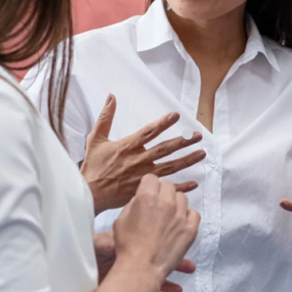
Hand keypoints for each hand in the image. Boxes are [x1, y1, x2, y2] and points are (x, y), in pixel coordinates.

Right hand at [81, 96, 205, 214]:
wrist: (89, 194)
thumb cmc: (92, 166)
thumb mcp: (96, 139)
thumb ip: (105, 117)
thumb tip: (111, 97)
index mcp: (127, 146)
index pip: (149, 132)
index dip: (163, 123)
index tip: (176, 115)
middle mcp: (138, 161)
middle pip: (164, 149)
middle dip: (183, 141)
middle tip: (198, 135)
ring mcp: (142, 176)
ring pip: (170, 167)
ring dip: (187, 160)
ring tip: (202, 154)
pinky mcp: (143, 190)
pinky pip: (165, 189)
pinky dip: (181, 187)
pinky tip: (194, 183)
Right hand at [108, 175, 200, 291]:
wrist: (140, 268)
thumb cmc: (127, 246)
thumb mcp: (121, 219)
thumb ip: (133, 204)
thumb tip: (142, 198)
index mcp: (146, 197)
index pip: (151, 178)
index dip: (148, 186)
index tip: (147, 193)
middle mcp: (165, 203)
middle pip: (168, 185)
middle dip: (162, 192)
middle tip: (157, 204)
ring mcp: (180, 216)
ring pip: (182, 198)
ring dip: (175, 203)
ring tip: (168, 215)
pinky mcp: (190, 229)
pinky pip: (194, 214)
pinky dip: (188, 216)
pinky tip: (180, 224)